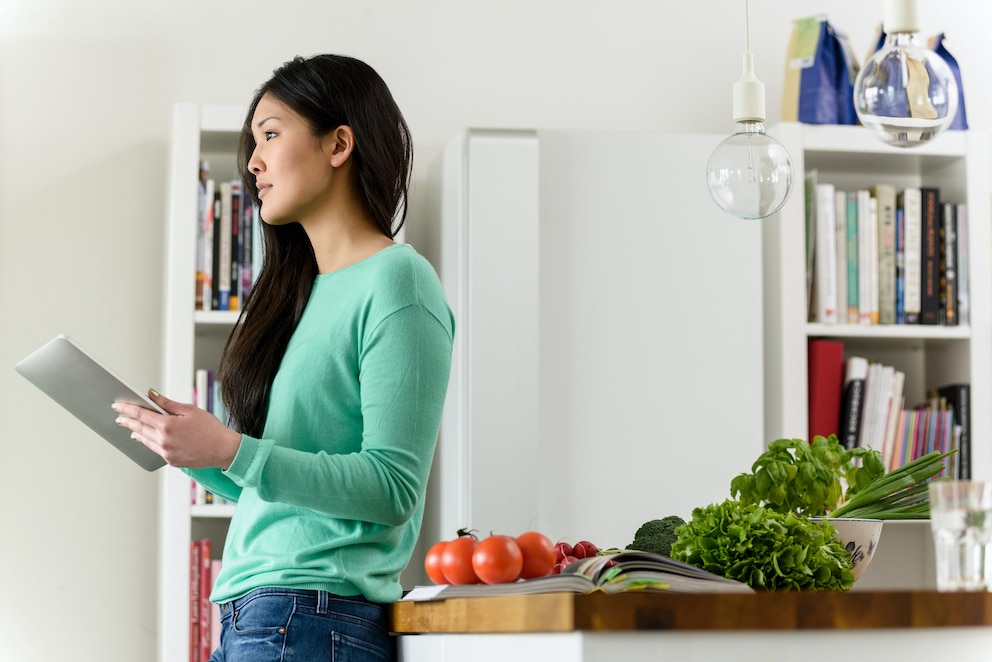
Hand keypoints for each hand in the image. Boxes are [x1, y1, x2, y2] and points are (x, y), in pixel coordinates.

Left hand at [112, 389, 241, 469]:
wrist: (223, 450)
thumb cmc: (211, 429)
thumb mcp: (190, 410)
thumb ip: (168, 404)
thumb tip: (151, 395)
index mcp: (168, 425)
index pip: (141, 414)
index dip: (127, 409)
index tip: (117, 405)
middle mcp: (164, 441)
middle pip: (140, 428)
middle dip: (128, 421)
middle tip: (118, 416)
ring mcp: (167, 453)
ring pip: (145, 440)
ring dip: (136, 432)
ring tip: (130, 427)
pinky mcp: (171, 461)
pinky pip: (155, 449)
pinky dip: (148, 442)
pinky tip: (145, 438)